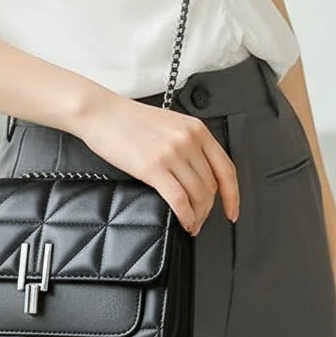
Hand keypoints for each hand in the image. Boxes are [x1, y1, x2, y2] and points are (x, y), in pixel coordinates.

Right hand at [76, 90, 239, 234]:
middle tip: (201, 219)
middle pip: (212, 185)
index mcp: (196, 128)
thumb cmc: (130, 119)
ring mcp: (172, 154)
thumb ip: (189, 144)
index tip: (232, 210)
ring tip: (191, 223)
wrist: (102, 113)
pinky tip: (183, 221)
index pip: (226, 168)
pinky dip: (185, 216)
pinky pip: (179, 200)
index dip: (233, 195)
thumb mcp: (170, 123)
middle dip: (209, 209)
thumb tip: (201, 174)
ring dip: (197, 215)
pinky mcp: (153, 167)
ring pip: (198, 195)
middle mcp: (188, 140)